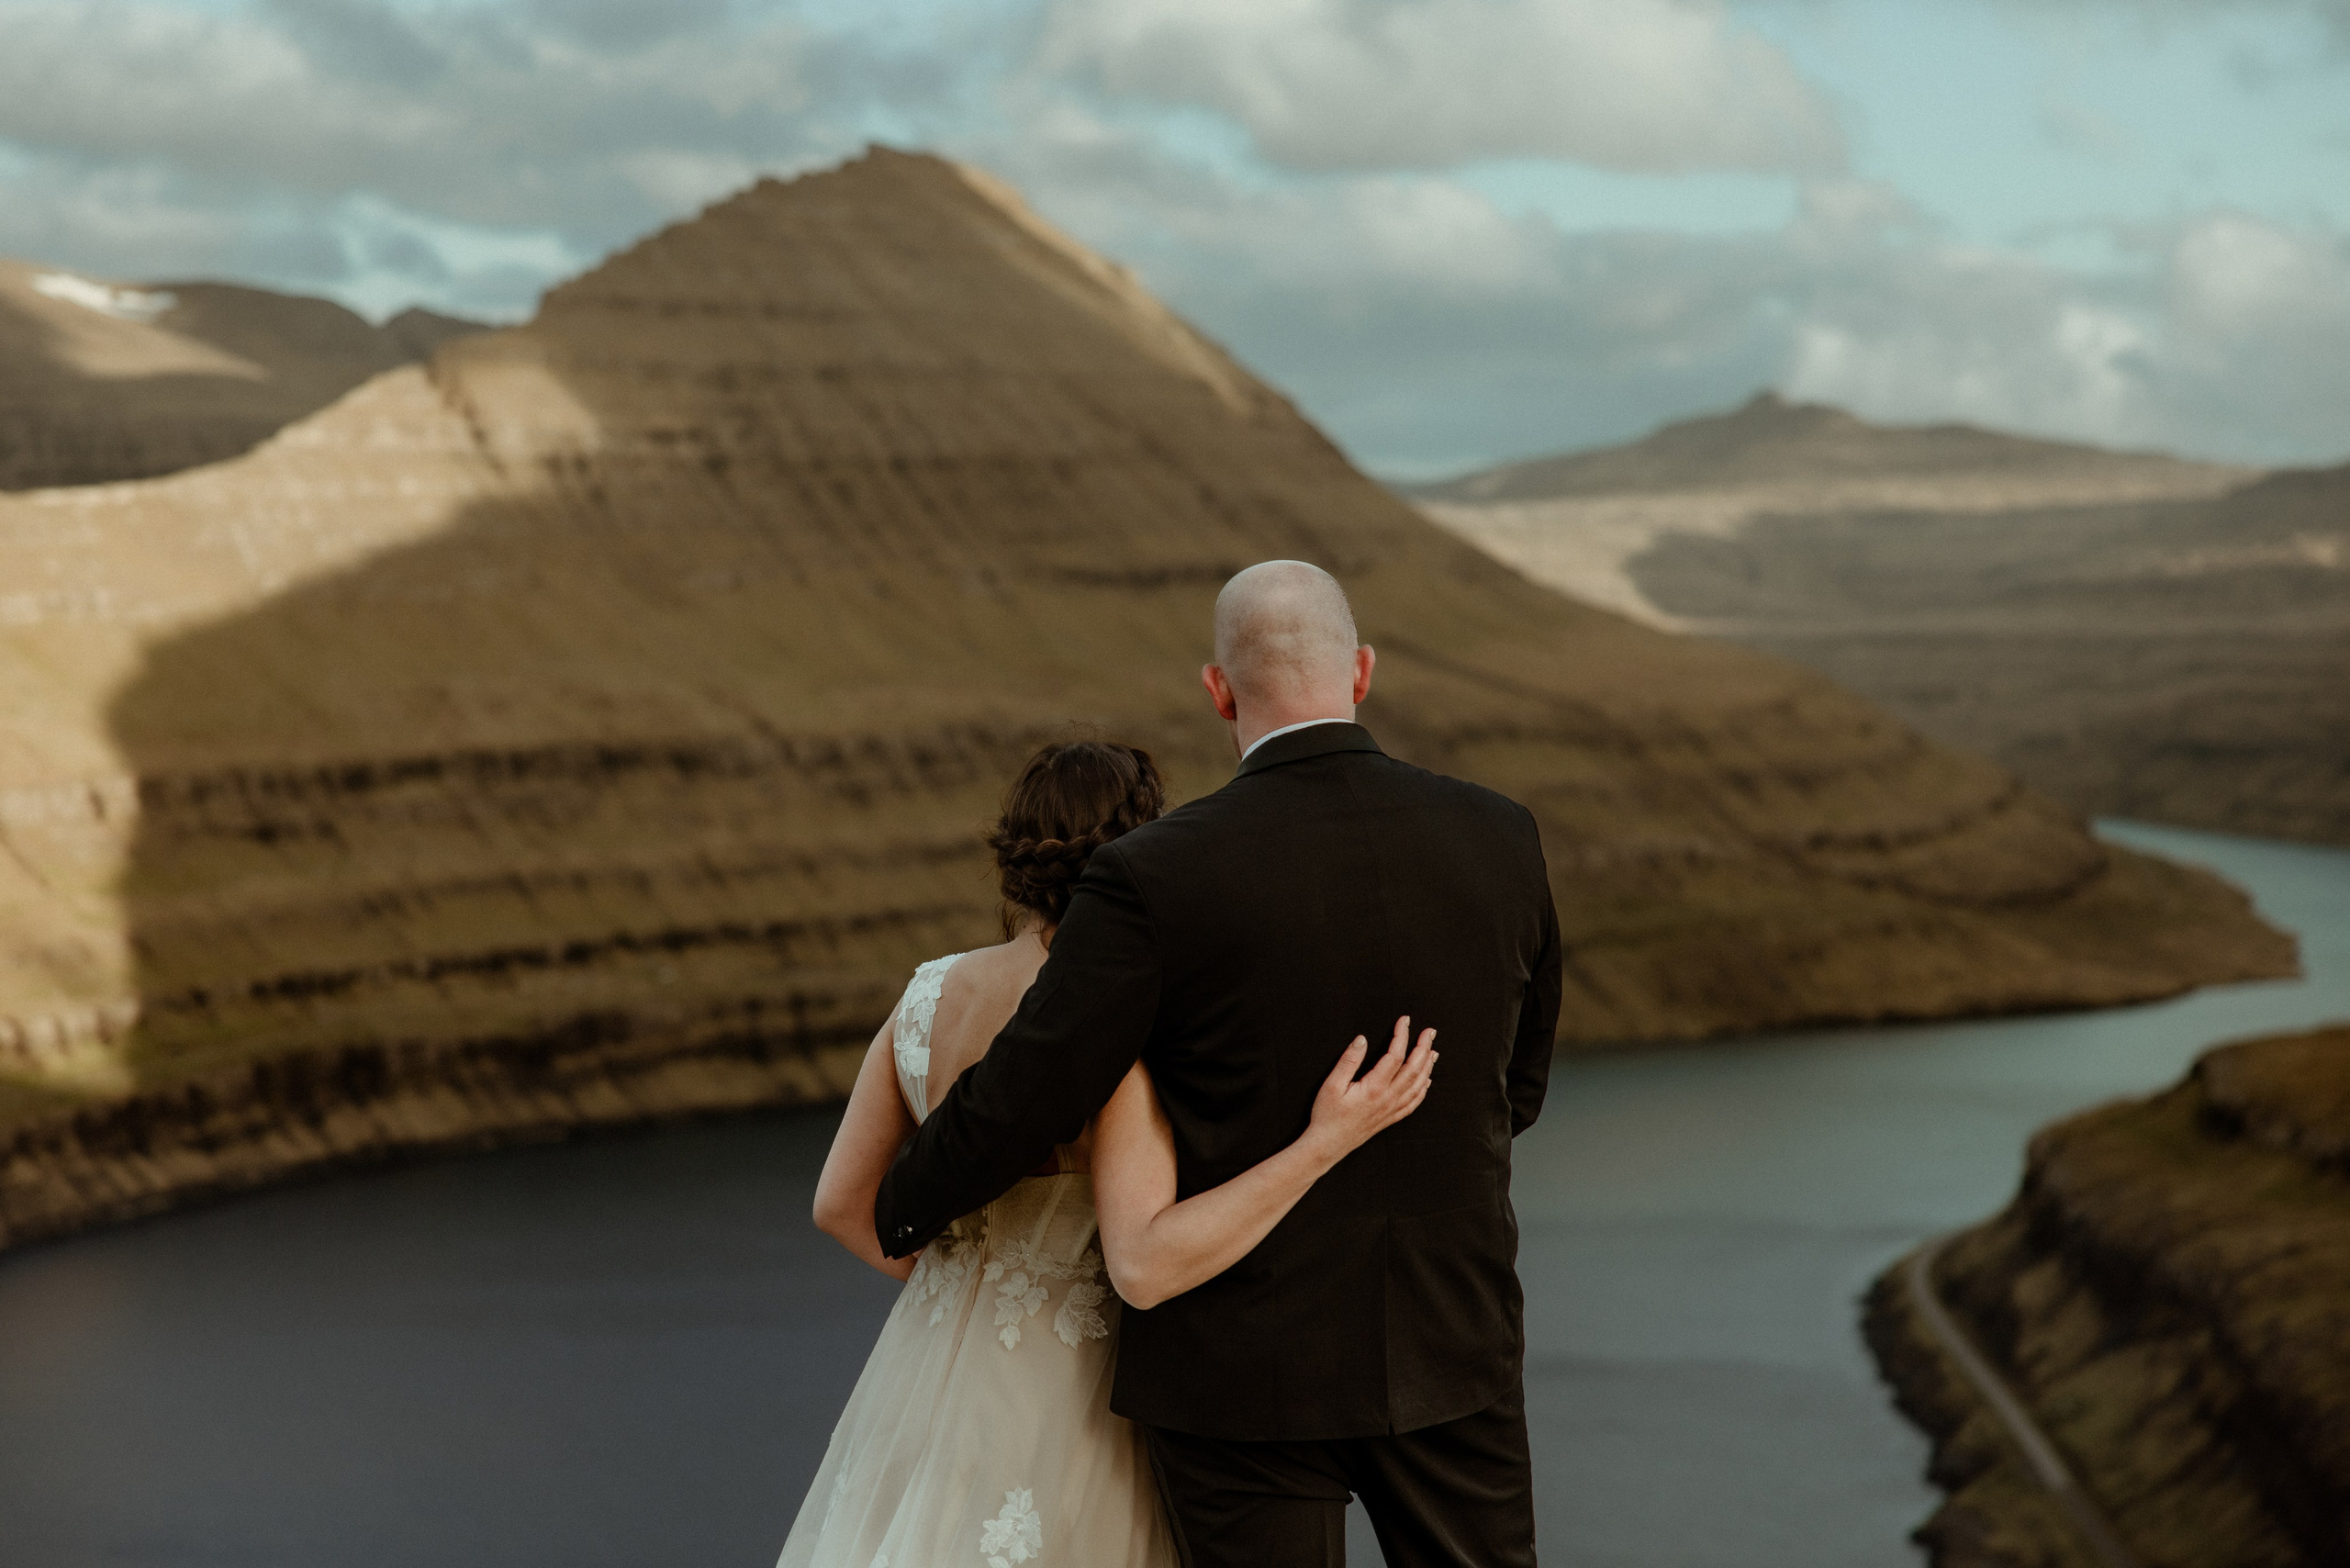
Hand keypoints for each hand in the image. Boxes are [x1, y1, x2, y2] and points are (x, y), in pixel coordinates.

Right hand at [1302, 1016, 1436, 1165]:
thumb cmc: (1327, 1115)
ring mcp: (1391, 1110)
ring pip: (1417, 1086)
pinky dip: (1423, 1090)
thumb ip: (1349, 1061)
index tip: (1404, 1021)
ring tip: (1433, 1051)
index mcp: (1374, 1088)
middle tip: (1429, 1032)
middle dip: (1423, 1048)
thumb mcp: (1331, 1084)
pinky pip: (1413, 1103)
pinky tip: (1427, 1081)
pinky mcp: (1390, 1118)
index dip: (1402, 1036)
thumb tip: (1362, 1040)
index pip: (1395, 1056)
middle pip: (1413, 1069)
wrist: (1328, 1145)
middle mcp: (1388, 1099)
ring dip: (1427, 1067)